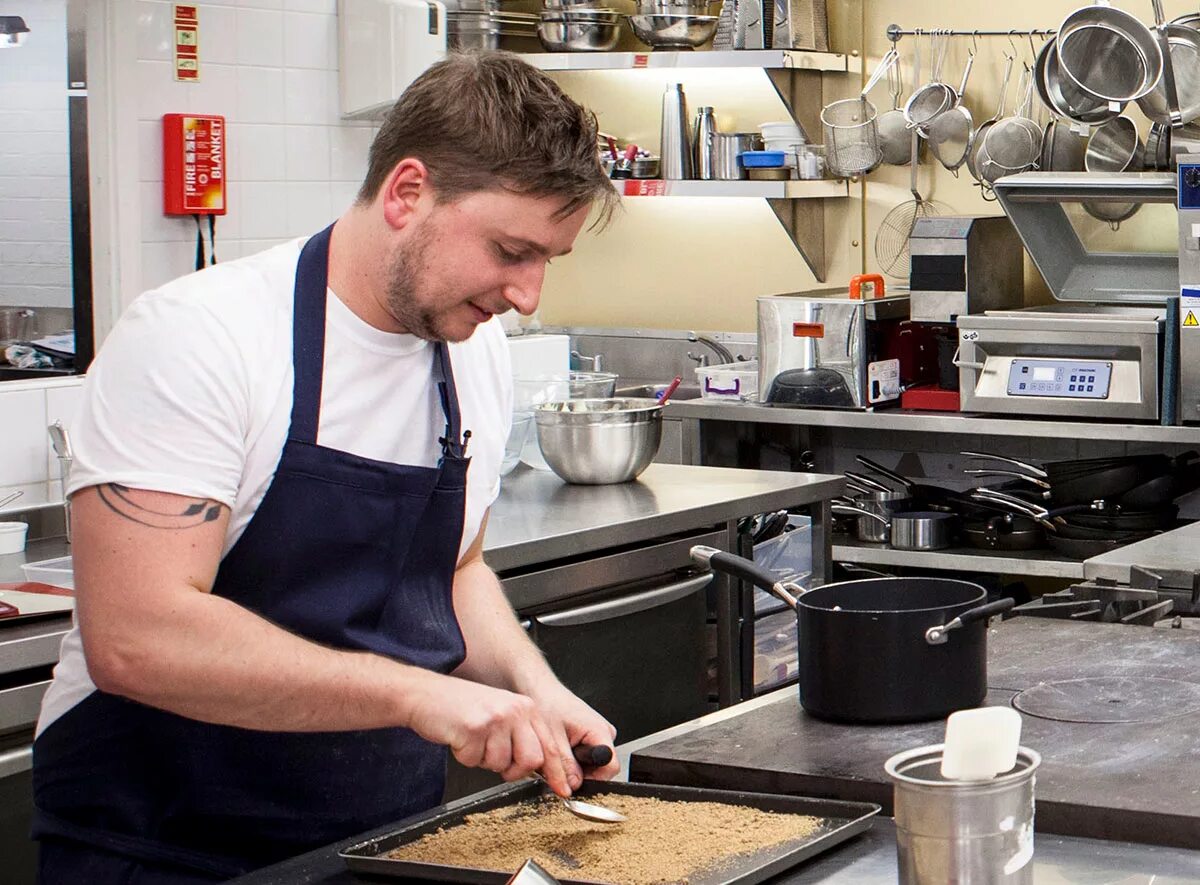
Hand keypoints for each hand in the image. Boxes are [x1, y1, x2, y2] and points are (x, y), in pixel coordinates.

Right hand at [404, 673, 572, 795]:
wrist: (425, 695)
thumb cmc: (461, 707)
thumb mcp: (502, 714)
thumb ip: (523, 736)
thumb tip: (542, 768)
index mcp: (526, 708)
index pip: (550, 745)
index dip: (557, 772)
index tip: (563, 789)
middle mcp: (515, 710)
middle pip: (532, 760)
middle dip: (514, 770)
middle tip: (493, 757)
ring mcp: (495, 719)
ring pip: (501, 765)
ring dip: (484, 760)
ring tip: (473, 739)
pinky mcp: (474, 729)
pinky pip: (475, 761)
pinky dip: (466, 756)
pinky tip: (460, 738)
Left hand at [523, 679, 618, 788]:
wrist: (540, 690)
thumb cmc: (546, 704)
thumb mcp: (552, 739)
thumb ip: (564, 765)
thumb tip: (571, 787)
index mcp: (600, 730)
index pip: (611, 767)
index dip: (593, 781)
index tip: (574, 784)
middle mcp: (604, 732)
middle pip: (601, 769)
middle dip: (579, 774)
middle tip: (558, 766)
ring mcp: (598, 736)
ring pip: (592, 765)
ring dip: (573, 767)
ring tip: (557, 755)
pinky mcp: (590, 738)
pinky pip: (586, 758)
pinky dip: (571, 760)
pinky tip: (559, 751)